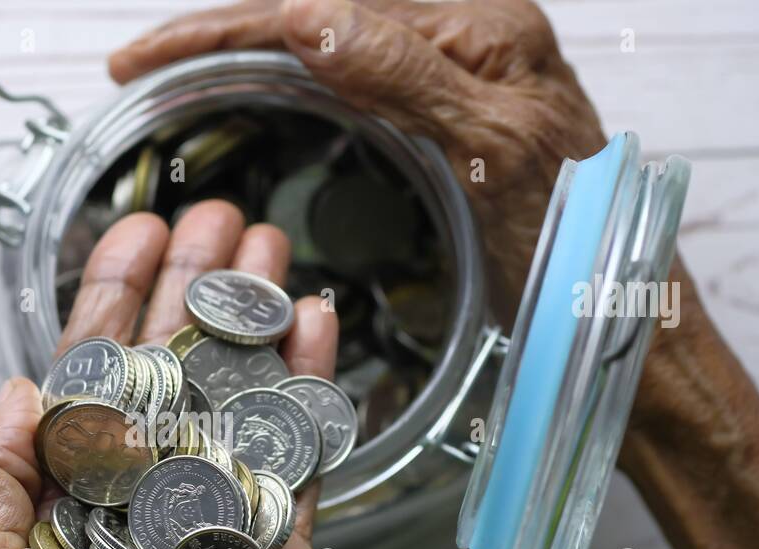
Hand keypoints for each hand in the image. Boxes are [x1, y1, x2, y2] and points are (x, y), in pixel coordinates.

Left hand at [0, 201, 337, 548]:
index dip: (111, 303)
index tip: (137, 235)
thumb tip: (16, 392)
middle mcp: (141, 500)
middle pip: (172, 369)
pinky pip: (299, 455)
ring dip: (253, 315)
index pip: (91, 378)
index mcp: (66, 503)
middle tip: (220, 216)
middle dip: (193, 287)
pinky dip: (310, 387)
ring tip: (269, 244)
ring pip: (237, 395)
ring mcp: (216, 519)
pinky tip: (316, 326)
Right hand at [110, 0, 606, 320]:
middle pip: (318, 9)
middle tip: (141, 62)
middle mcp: (468, 32)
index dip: (225, 26)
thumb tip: (309, 17)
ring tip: (178, 72)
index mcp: (480, 27)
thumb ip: (407, 74)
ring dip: (247, 50)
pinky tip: (255, 91)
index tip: (146, 57)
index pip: (324, 6)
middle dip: (222, 31)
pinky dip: (287, 79)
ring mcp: (457, 69)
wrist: (618, 309)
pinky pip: (352, 74)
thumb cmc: (575, 246)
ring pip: (328, 37)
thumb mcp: (491, 152)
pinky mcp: (448, 106)